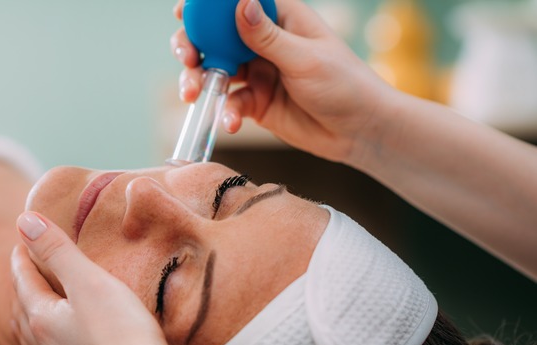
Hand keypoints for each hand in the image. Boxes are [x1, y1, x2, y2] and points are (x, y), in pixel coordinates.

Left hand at [11, 212, 183, 344]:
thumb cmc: (121, 335)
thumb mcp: (89, 281)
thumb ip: (58, 251)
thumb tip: (24, 222)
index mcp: (42, 319)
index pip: (23, 281)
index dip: (22, 258)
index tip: (22, 242)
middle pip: (24, 310)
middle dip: (23, 286)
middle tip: (30, 269)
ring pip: (35, 339)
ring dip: (33, 316)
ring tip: (40, 305)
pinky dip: (50, 342)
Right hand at [170, 0, 399, 164]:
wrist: (359, 132)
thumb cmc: (345, 85)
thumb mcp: (305, 58)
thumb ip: (267, 36)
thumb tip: (239, 2)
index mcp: (279, 18)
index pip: (236, 3)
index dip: (206, 6)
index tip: (183, 13)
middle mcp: (263, 42)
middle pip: (215, 37)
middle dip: (194, 46)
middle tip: (188, 59)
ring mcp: (257, 73)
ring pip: (215, 71)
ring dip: (200, 81)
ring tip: (193, 94)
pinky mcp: (255, 103)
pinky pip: (229, 103)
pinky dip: (224, 113)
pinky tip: (231, 124)